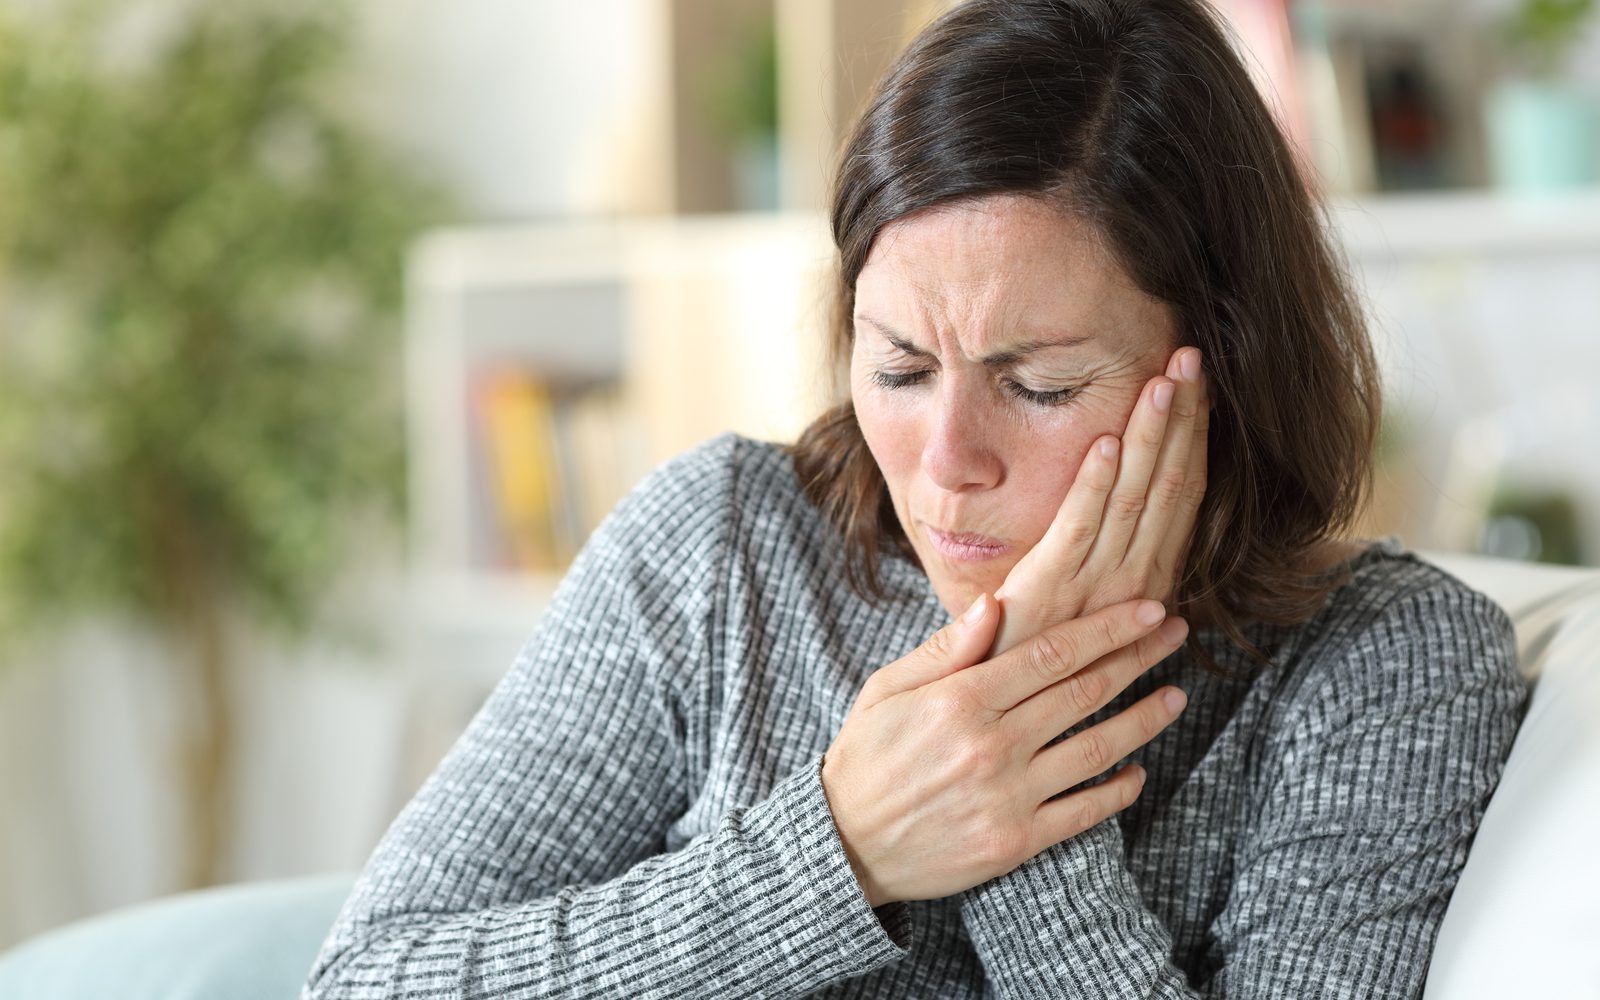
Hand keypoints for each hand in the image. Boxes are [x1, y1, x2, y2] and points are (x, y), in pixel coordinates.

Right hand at [821, 595, 1189, 907]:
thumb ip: (945, 648)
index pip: (1052, 652)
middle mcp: (991, 744)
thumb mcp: (888, 689)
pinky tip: (1137, 771)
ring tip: (1176, 697)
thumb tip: (996, 602)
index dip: (1108, 628)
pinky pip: (1083, 812)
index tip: (1148, 609)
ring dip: (1144, 720)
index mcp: (960, 699)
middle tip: (1176, 635)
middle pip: (1084, 691)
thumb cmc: (866, 756)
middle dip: (1138, 657)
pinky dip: (1118, 790)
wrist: (845, 845)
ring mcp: (1008, 795)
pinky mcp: (1015, 842)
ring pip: (1096, 749)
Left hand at [988, 345, 1208, 657]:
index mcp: (1149, 579)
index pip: (1182, 494)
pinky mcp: (1049, 588)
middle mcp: (1135, 579)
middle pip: (1168, 484)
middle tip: (1192, 356)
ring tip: (1163, 380)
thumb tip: (1165, 590)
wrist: (1005, 710)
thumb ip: (1122, 588)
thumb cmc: (1042, 655)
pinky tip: (1104, 440)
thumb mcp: (1094, 614)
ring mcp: (1094, 584)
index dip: (1194, 436)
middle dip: (1182, 418)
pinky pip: (1078, 526)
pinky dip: (1092, 483)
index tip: (1201, 384)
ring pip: (1133, 496)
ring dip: (1148, 436)